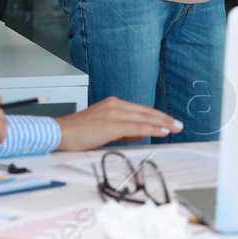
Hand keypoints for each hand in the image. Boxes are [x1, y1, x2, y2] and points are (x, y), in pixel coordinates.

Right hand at [55, 97, 182, 150]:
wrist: (58, 134)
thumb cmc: (77, 134)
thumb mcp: (103, 130)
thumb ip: (122, 131)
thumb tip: (140, 134)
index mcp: (112, 105)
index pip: (140, 110)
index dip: (156, 116)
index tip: (169, 122)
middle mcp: (114, 105)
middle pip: (146, 112)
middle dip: (164, 119)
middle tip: (179, 125)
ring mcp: (113, 113)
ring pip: (144, 117)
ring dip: (162, 123)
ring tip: (175, 128)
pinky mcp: (111, 124)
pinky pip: (136, 126)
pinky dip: (151, 128)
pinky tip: (161, 131)